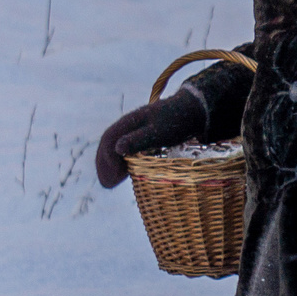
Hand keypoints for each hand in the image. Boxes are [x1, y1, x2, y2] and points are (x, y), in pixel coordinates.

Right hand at [95, 91, 209, 187]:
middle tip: (108, 185)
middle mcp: (127, 125)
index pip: (109, 140)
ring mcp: (133, 130)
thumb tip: (117, 149)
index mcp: (128, 122)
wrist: (192, 110)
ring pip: (115, 147)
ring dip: (110, 165)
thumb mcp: (158, 132)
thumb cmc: (177, 122)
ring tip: (111, 183)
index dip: (108, 159)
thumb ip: (138, 139)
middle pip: (108, 145)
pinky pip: (125, 149)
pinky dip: (121, 162)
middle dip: (104, 165)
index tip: (116, 177)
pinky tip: (123, 174)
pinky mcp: (141, 136)